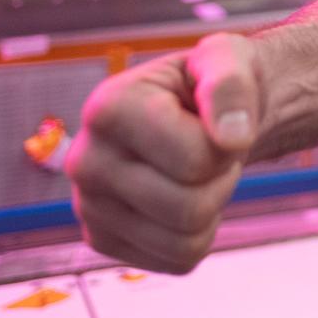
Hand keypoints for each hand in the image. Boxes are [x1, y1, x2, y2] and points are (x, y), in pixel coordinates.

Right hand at [65, 33, 264, 273]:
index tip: (214, 119)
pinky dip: (201, 232)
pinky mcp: (104, 241)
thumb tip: (232, 139)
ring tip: (198, 169)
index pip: (194, 160)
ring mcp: (89, 207)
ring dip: (213, 204)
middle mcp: (84, 162)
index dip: (227, 142)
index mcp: (106, 109)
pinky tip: (184, 194)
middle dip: (221, 177)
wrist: (202, 113)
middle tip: (211, 149)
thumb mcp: (227, 59)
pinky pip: (179, 259)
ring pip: (184, 239)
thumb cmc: (210, 83)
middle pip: (189, 207)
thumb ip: (231, 87)